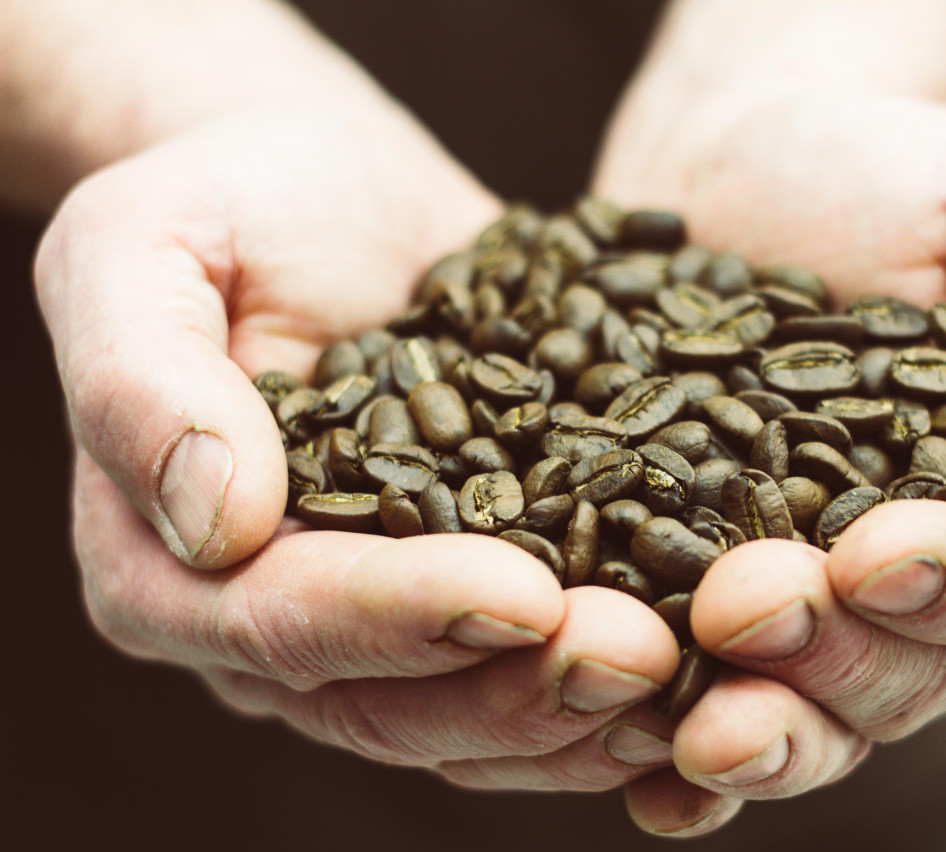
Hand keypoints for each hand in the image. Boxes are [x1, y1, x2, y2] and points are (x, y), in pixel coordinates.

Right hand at [36, 104, 680, 791]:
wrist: (318, 190)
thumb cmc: (225, 204)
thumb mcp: (139, 248)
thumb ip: (145, 380)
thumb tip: (218, 522)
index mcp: (163, 562)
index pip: (280, 621)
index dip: (400, 616)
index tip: (522, 594)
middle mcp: (265, 623)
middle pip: (388, 702)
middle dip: (517, 686)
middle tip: (643, 652)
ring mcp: (372, 622)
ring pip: (468, 719)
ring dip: (580, 709)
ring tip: (690, 666)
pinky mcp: (459, 596)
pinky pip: (526, 674)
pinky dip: (607, 686)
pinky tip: (698, 662)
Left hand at [594, 84, 945, 834]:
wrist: (747, 155)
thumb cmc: (899, 170)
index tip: (877, 555)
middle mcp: (912, 572)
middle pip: (908, 672)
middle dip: (832, 657)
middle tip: (744, 605)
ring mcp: (801, 589)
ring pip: (807, 707)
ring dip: (757, 732)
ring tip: (693, 730)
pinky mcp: (691, 581)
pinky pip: (697, 692)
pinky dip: (675, 752)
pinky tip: (643, 782)